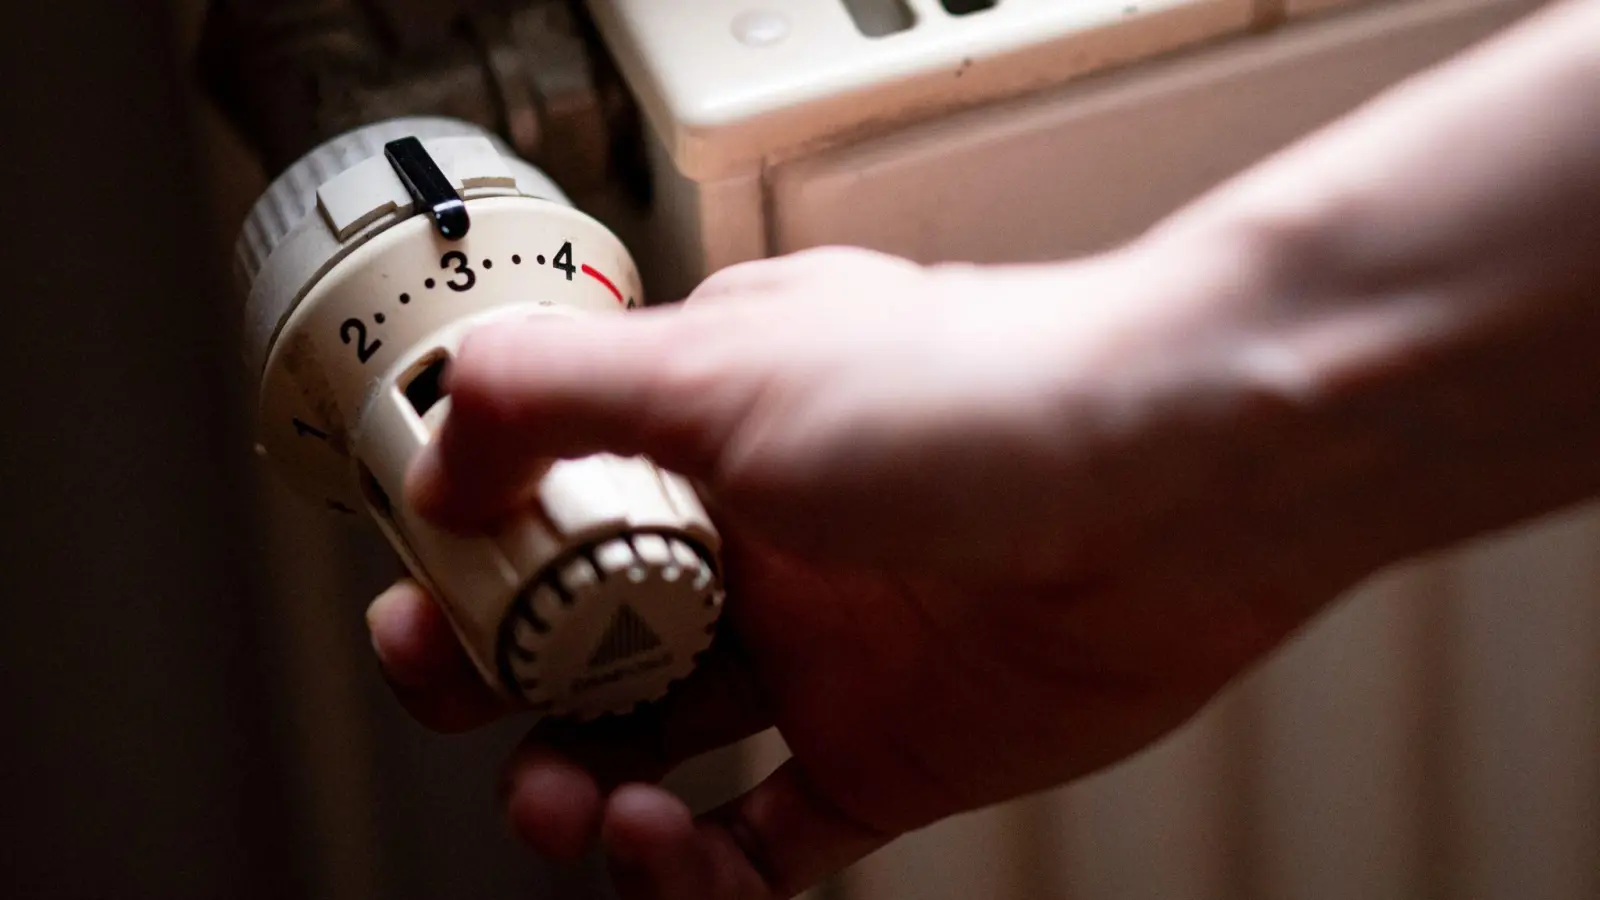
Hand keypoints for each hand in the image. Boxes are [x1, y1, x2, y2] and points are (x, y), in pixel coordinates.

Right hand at [367, 244, 1367, 897]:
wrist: (1176, 478)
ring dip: (581, 790)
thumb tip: (443, 452)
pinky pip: (764, 839)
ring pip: (657, 749)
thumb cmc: (978, 393)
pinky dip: (695, 871)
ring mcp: (823, 656)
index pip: (544, 498)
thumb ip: (556, 394)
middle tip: (463, 696)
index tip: (425, 596)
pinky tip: (664, 850)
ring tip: (567, 802)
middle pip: (582, 634)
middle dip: (499, 679)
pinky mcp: (888, 754)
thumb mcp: (723, 362)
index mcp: (710, 432)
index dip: (469, 554)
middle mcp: (760, 543)